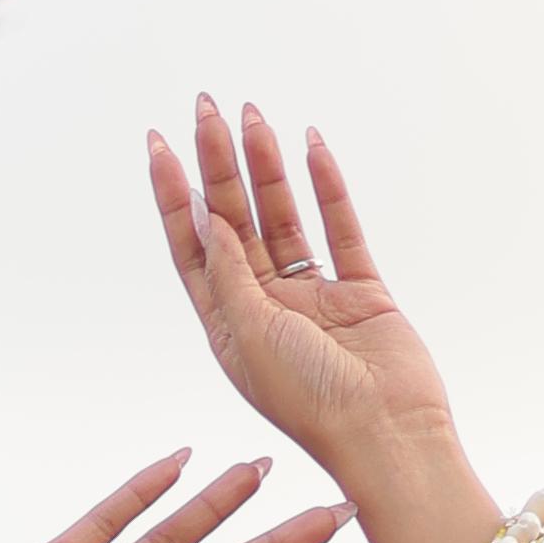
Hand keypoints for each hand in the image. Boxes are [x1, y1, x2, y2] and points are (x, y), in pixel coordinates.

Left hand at [148, 104, 456, 484]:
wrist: (384, 433)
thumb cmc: (310, 402)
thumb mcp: (249, 336)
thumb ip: (228, 273)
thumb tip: (207, 215)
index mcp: (230, 328)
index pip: (194, 248)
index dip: (174, 196)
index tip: (159, 144)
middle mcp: (267, 308)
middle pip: (234, 222)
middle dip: (218, 165)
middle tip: (206, 109)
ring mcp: (314, 298)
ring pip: (284, 217)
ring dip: (266, 167)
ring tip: (251, 115)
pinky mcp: (360, 291)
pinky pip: (340, 228)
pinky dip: (327, 187)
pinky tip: (310, 146)